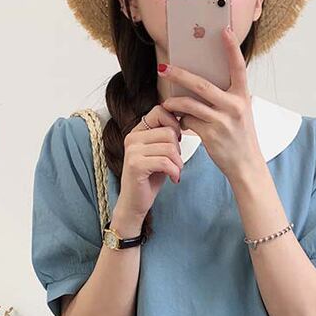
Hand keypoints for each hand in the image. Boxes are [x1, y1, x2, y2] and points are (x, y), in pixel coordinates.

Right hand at [115, 104, 183, 225]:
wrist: (134, 203)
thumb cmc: (148, 180)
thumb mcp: (159, 154)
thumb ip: (166, 138)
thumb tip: (183, 119)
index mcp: (137, 132)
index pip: (160, 111)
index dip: (174, 124)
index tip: (177, 141)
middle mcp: (132, 138)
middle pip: (169, 132)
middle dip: (178, 150)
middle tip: (176, 164)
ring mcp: (132, 151)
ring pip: (169, 147)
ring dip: (178, 163)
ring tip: (175, 173)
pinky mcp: (136, 165)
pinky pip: (165, 162)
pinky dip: (175, 172)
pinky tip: (173, 179)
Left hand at [158, 26, 262, 179]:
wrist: (246, 166)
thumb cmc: (241, 138)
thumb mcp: (240, 113)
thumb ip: (226, 98)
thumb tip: (198, 86)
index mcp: (242, 97)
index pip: (238, 67)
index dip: (231, 48)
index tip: (224, 30)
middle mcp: (234, 106)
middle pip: (201, 84)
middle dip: (179, 75)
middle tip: (164, 68)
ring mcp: (222, 121)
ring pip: (190, 104)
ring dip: (173, 103)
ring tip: (166, 103)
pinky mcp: (211, 135)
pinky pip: (189, 122)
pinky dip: (182, 121)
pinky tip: (179, 123)